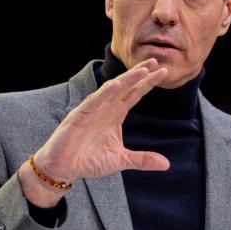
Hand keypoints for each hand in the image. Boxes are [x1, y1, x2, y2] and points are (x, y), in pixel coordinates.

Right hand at [19, 59, 168, 206]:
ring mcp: (92, 110)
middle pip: (126, 87)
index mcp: (116, 114)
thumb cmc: (89, 161)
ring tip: (142, 70)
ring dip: (126, 80)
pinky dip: (103, 94)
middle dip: (140, 74)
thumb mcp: (121, 160)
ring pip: (111, 90)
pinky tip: (114, 85)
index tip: (164, 71)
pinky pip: (92, 102)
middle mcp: (105, 108)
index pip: (135, 94)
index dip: (148, 83)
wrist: (64, 168)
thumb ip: (142, 159)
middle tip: (155, 60)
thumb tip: (166, 165)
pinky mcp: (78, 117)